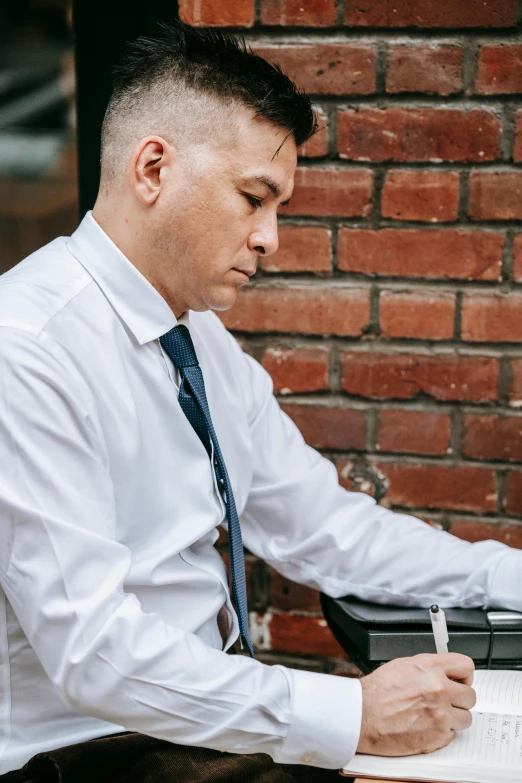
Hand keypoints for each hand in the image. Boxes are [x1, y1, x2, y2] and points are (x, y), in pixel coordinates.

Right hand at [357, 653, 475, 756]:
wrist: (362, 716)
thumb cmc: (377, 692)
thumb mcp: (403, 666)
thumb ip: (428, 668)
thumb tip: (443, 672)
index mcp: (430, 667)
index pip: (466, 666)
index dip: (464, 675)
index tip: (460, 680)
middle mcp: (439, 688)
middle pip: (470, 695)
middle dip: (459, 699)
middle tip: (445, 702)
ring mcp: (441, 714)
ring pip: (465, 718)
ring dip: (453, 718)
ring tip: (434, 716)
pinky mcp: (438, 735)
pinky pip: (452, 734)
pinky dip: (442, 732)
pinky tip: (425, 726)